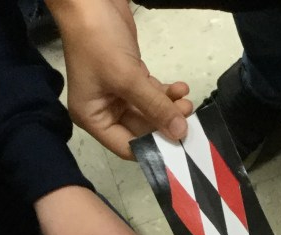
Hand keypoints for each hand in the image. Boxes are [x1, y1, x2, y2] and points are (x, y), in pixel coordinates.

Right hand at [53, 0, 192, 158]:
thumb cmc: (98, 40)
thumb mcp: (127, 78)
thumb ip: (155, 107)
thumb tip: (179, 133)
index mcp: (93, 117)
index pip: (125, 146)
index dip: (152, 148)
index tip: (177, 147)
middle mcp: (104, 110)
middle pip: (141, 130)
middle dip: (165, 124)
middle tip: (187, 117)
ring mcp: (117, 94)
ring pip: (149, 112)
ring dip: (169, 108)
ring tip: (187, 101)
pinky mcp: (129, 78)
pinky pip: (150, 94)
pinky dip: (165, 93)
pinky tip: (180, 88)